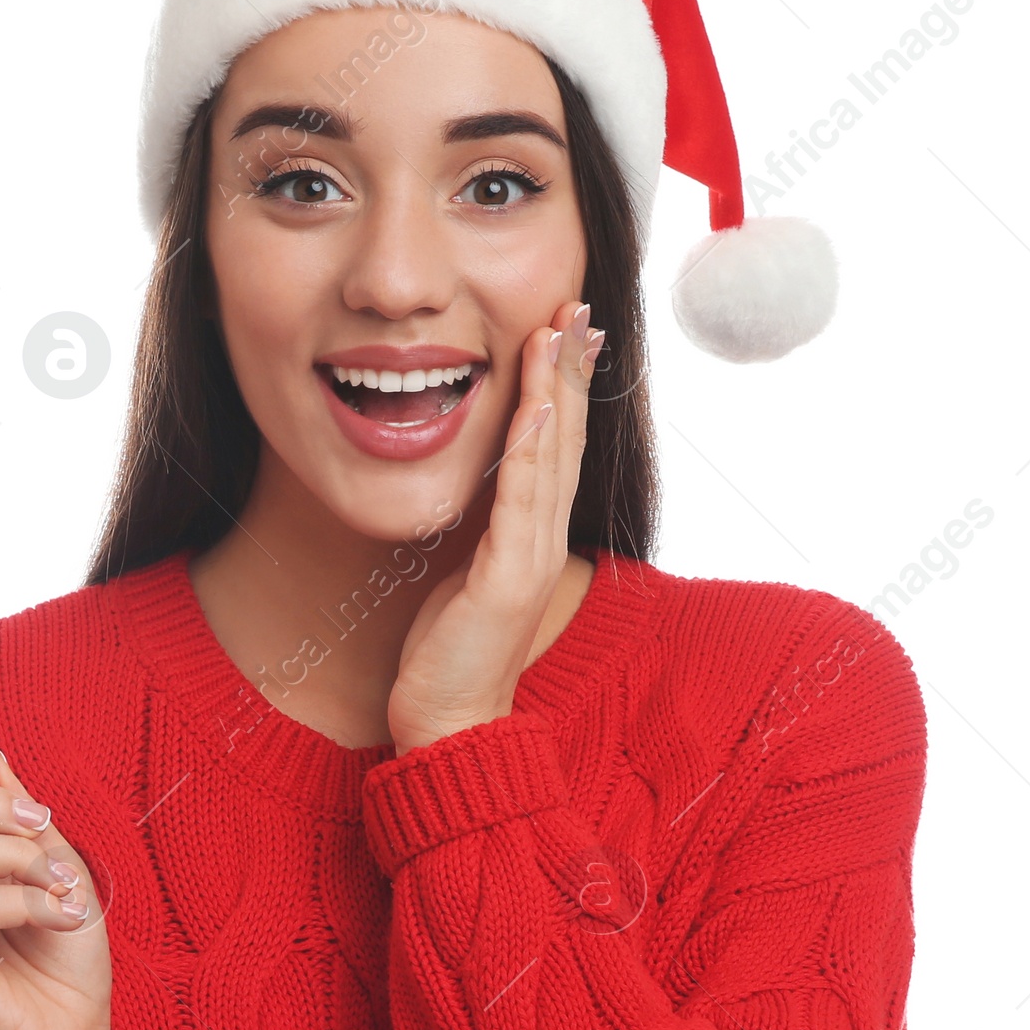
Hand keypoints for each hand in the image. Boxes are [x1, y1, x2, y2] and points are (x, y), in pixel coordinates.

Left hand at [387, 299, 604, 754]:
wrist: (449, 723)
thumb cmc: (450, 651)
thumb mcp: (463, 569)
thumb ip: (476, 525)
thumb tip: (473, 480)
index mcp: (533, 533)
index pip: (556, 443)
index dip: (563, 384)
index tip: (568, 327)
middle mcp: (544, 539)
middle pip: (566, 437)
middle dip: (571, 369)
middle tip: (579, 306)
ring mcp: (532, 558)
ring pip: (553, 458)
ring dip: (557, 391)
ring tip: (561, 331)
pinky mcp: (508, 580)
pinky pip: (523, 503)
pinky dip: (533, 451)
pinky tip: (536, 407)